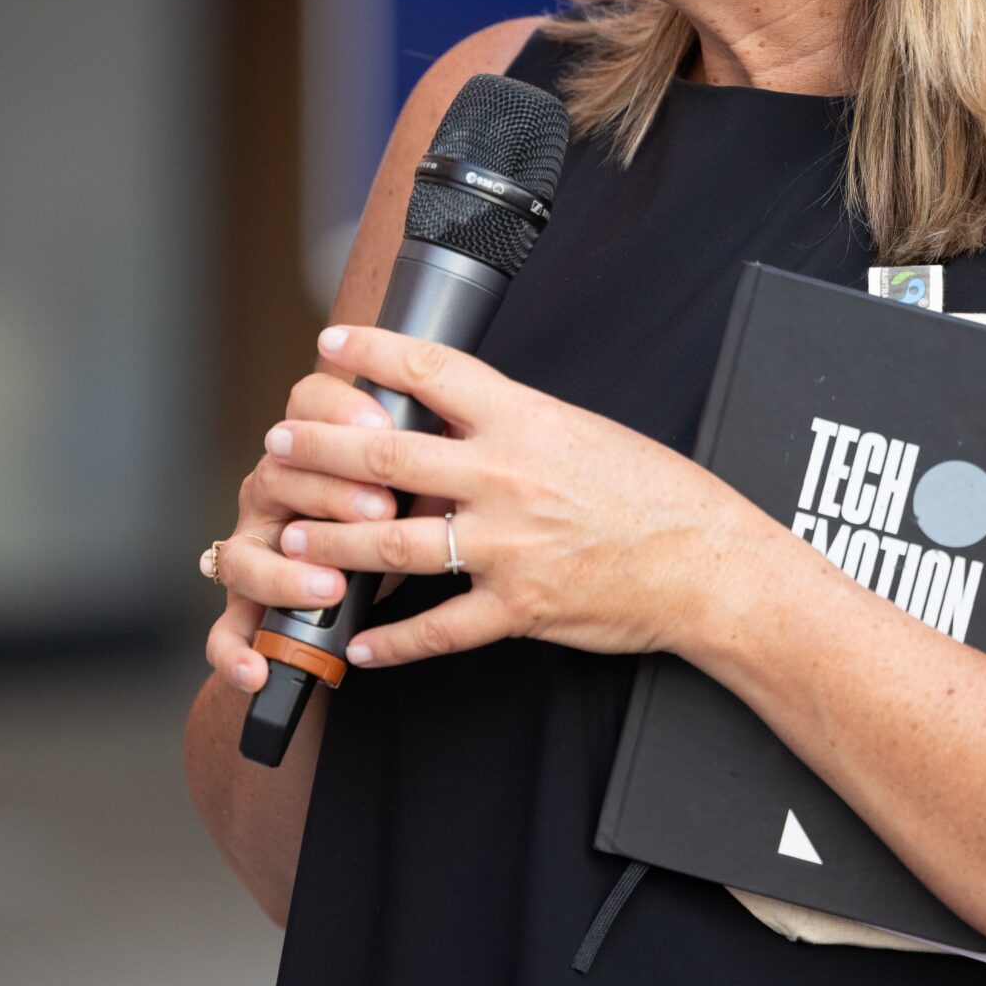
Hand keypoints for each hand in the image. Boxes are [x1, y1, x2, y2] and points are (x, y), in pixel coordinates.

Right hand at [201, 364, 408, 693]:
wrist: (350, 593)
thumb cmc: (400, 514)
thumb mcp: (419, 477)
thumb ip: (432, 451)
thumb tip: (474, 425)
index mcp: (313, 446)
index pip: (308, 404)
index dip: (339, 410)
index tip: (384, 425)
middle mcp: (272, 491)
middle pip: (277, 476)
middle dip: (331, 492)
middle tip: (382, 510)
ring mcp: (253, 550)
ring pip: (243, 557)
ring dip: (286, 574)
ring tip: (333, 588)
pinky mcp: (244, 610)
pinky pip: (226, 633)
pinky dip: (236, 652)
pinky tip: (257, 670)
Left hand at [257, 322, 733, 669]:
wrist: (708, 563)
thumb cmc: (655, 493)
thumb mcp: (583, 432)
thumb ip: (514, 428)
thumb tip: (456, 419)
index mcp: (526, 421)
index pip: (433, 370)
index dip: (373, 352)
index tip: (331, 344)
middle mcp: (506, 477)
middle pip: (385, 458)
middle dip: (319, 451)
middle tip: (278, 445)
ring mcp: (507, 546)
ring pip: (392, 546)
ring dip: (330, 544)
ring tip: (289, 540)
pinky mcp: (518, 607)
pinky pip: (438, 629)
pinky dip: (392, 640)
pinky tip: (358, 642)